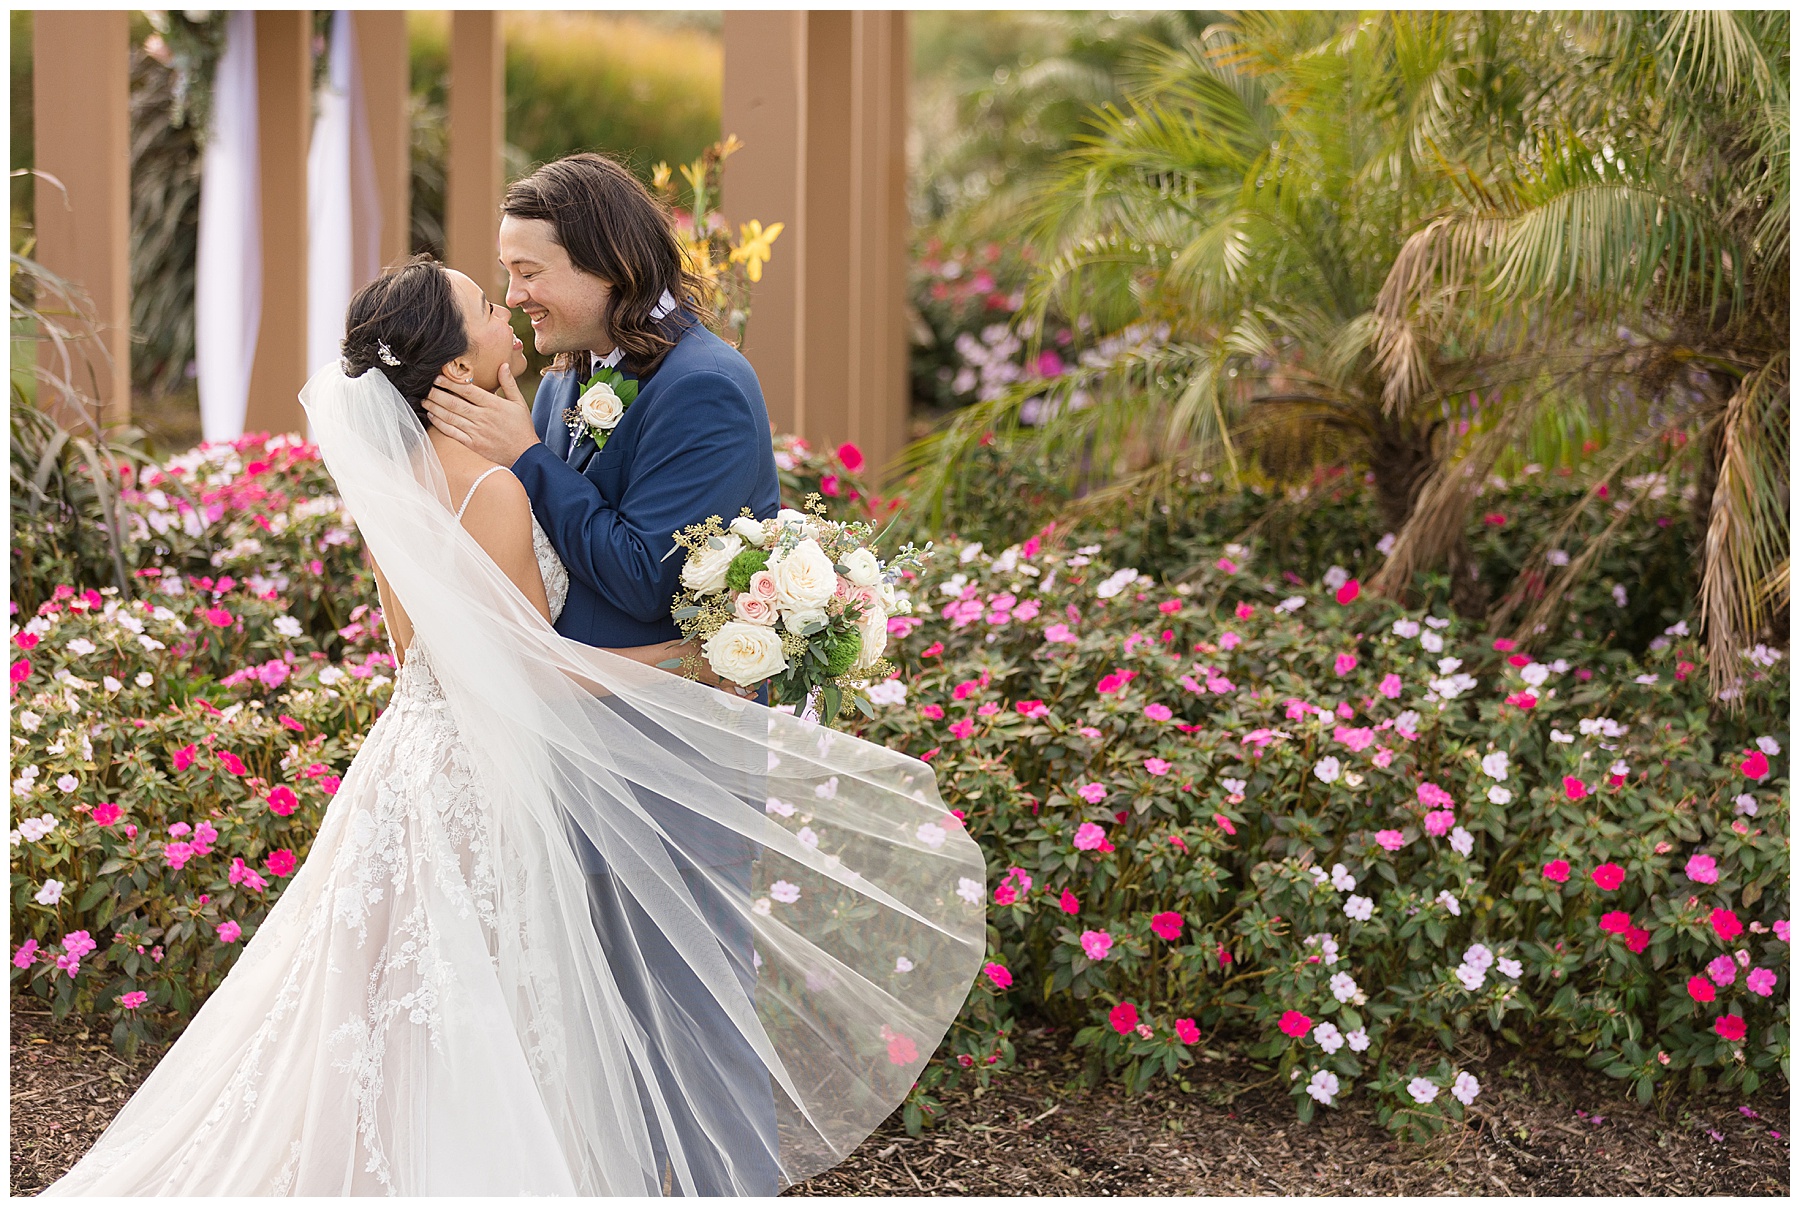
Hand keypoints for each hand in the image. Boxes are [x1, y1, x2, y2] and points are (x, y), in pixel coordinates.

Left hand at [421, 364, 538, 465]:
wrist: (525, 455)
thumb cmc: (522, 428)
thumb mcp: (519, 403)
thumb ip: (509, 383)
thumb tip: (503, 365)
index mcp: (494, 405)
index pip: (468, 390)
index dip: (451, 382)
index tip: (439, 376)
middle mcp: (483, 417)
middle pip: (455, 402)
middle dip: (438, 393)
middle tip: (426, 386)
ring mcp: (476, 432)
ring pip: (451, 417)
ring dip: (435, 407)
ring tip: (425, 399)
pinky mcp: (472, 444)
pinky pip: (452, 432)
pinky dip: (440, 423)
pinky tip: (432, 416)